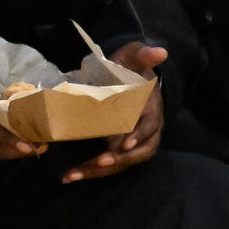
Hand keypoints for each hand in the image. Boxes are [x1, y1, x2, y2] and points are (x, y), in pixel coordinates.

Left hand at [62, 43, 165, 183]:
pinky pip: (106, 164)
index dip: (138, 135)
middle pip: (137, 152)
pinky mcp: (115, 149)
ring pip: (120, 162)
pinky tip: (68, 176)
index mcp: (149, 110)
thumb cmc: (128, 68)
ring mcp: (130, 143)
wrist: (125, 79)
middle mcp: (144, 132)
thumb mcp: (132, 58)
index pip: (148, 126)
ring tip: (73, 175)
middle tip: (99, 162)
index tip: (124, 142)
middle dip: (119, 159)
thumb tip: (160, 51)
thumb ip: (141, 55)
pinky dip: (89, 171)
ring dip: (98, 171)